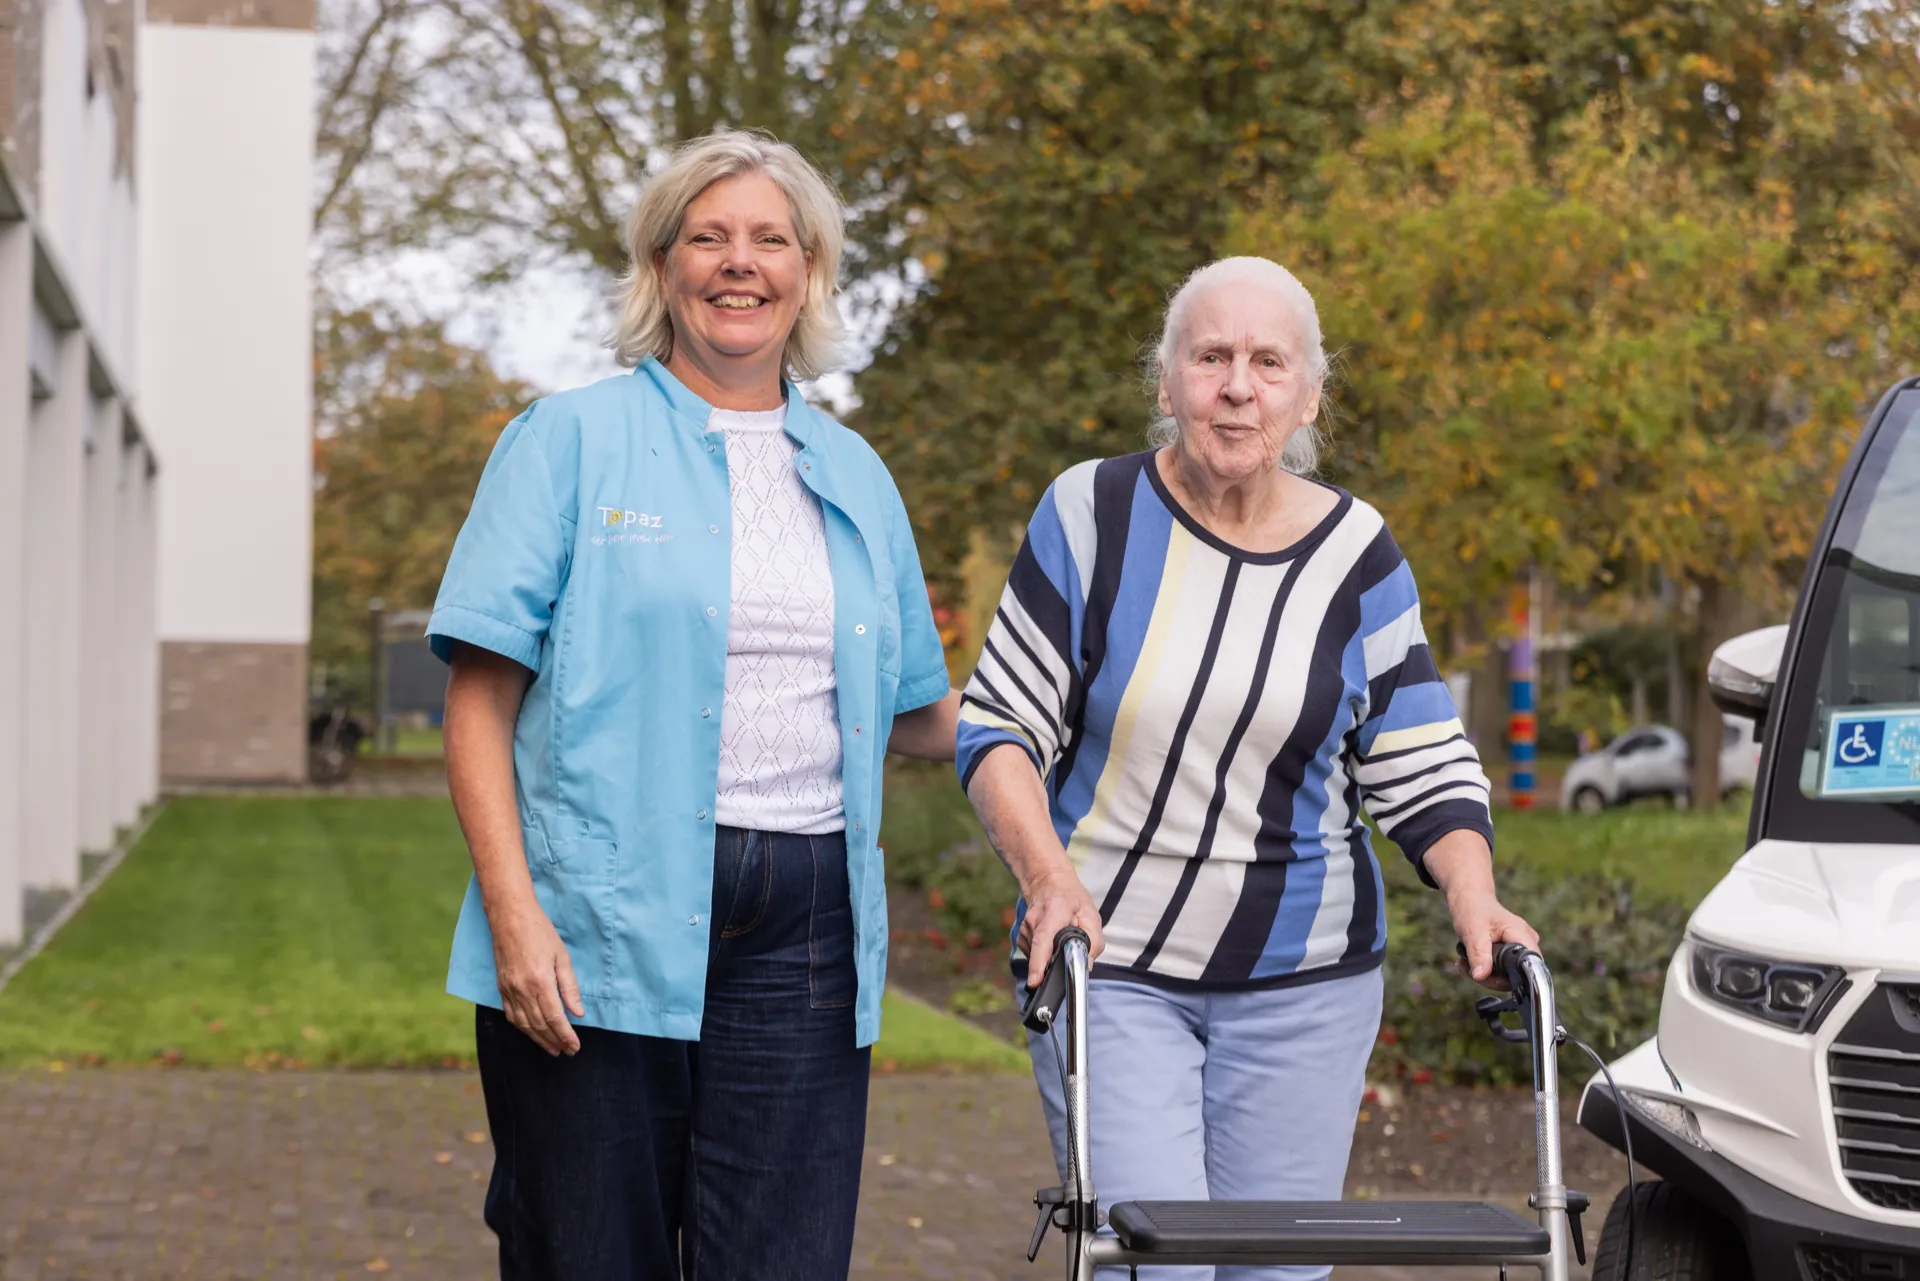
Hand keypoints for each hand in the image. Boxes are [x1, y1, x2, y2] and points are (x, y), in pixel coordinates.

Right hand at [489, 895, 585, 1054]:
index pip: (554, 1018)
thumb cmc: (541, 933)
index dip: (565, 1035)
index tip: (575, 1046)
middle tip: (568, 1051)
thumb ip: (570, 987)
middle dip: (555, 1041)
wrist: (510, 918)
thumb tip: (578, 1013)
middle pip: (539, 1025)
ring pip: (524, 1024)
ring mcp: (509, 990)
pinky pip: (511, 1015)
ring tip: (553, 1049)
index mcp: (540, 982)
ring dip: (539, 1040)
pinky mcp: (501, 988)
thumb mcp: (562, 956)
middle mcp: (522, 990)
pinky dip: (523, 1028)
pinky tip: (532, 1033)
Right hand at [1018, 868, 1104, 986]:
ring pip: (1039, 957)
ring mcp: (1025, 930)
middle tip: (1062, 957)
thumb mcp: (1091, 915)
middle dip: (1051, 965)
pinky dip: (1044, 954)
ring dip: (1051, 956)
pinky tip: (1051, 941)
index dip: (1038, 962)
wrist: (1048, 882)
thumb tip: (1086, 965)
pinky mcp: (1021, 937)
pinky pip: (1034, 955)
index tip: (1035, 980)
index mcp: (1053, 913)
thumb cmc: (1071, 899)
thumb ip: (1093, 941)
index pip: (1042, 941)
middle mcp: (1034, 922)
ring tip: (1059, 938)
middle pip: (1040, 954)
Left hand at [1447, 884, 1540, 990]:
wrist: (1468, 898)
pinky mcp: (1508, 952)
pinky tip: (1466, 962)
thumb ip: (1478, 954)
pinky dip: (1483, 968)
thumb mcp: (1473, 932)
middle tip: (1468, 969)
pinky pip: (1500, 969)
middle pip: (1518, 975)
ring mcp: (1518, 947)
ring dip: (1483, 973)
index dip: (1514, 979)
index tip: (1488, 978)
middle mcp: (1525, 942)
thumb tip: (1480, 977)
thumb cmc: (1473, 909)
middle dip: (1490, 978)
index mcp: (1522, 935)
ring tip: (1463, 963)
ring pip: (1507, 975)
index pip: (1532, 966)